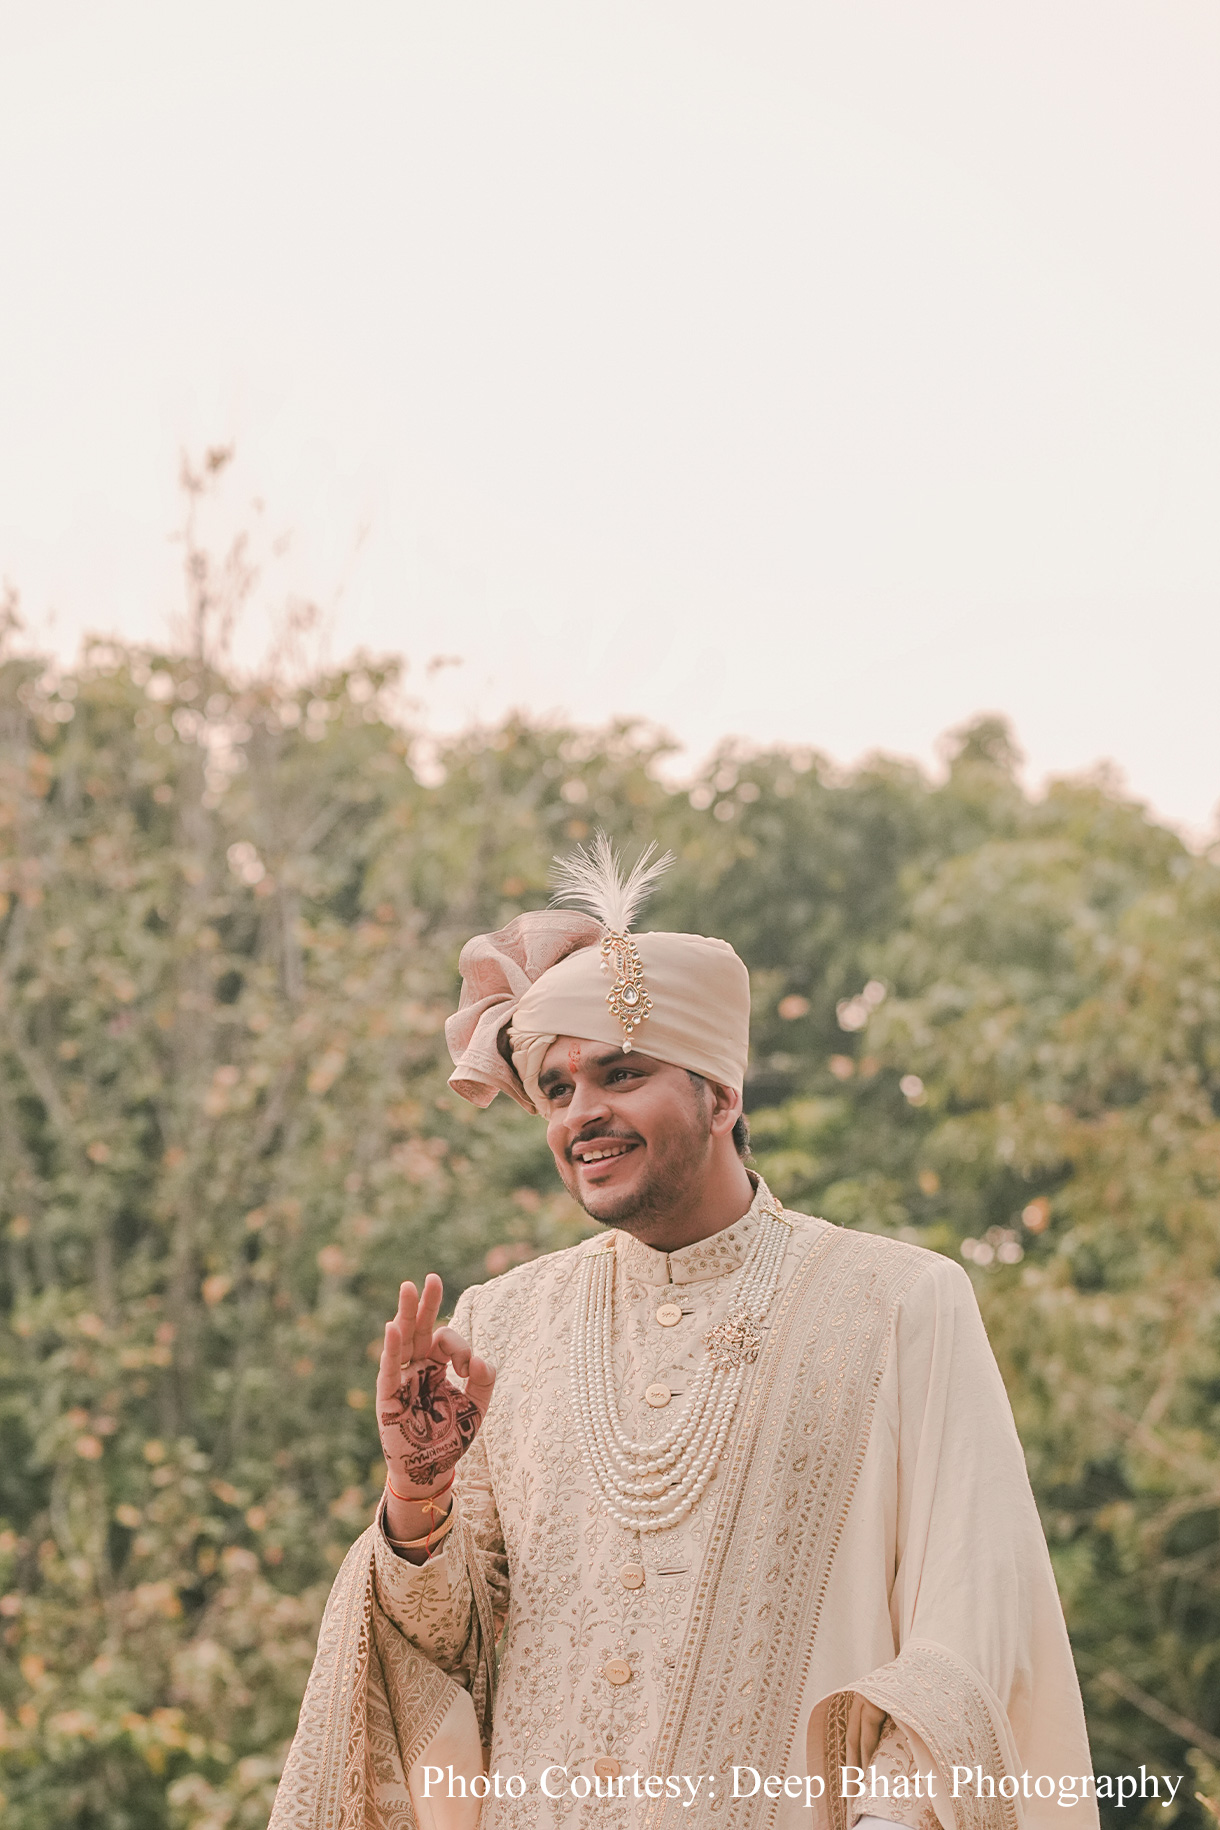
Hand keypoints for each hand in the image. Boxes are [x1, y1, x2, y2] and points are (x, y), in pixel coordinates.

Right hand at [377, 1275, 495, 1551]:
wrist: (432, 1470)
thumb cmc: (452, 1437)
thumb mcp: (477, 1406)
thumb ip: (484, 1379)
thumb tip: (482, 1358)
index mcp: (436, 1366)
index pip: (446, 1341)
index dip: (461, 1347)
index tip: (470, 1367)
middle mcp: (417, 1367)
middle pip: (420, 1329)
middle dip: (427, 1304)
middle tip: (432, 1278)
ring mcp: (401, 1379)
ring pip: (403, 1340)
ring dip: (406, 1314)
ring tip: (409, 1287)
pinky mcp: (389, 1396)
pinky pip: (389, 1368)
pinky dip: (391, 1347)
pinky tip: (393, 1326)